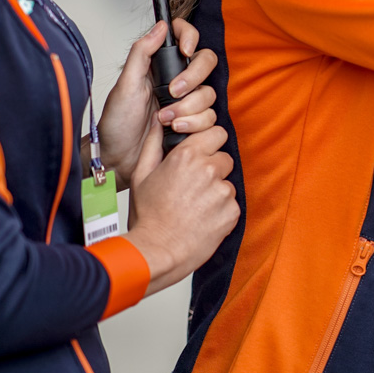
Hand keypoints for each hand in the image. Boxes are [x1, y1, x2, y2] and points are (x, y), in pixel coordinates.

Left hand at [96, 19, 217, 182]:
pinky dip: (194, 124)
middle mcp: (177, 80)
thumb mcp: (125, 85)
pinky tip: (176, 130)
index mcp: (159, 66)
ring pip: (209, 94)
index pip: (185, 37)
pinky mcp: (195, 123)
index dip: (190, 37)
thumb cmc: (117, 124)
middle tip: (173, 92)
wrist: (120, 160)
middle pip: (205, 63)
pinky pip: (211, 117)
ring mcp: (187, 102)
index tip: (185, 51)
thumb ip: (141, 53)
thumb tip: (161, 26)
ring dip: (188, 108)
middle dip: (192, 78)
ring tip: (165, 119)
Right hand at [123, 118, 236, 295]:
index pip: (216, 132)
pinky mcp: (232, 212)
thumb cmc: (147, 216)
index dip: (209, 143)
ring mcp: (222, 191)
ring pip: (227, 182)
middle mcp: (208, 169)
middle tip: (194, 186)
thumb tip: (158, 122)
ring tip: (195, 207)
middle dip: (213, 168)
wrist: (158, 251)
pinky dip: (221, 211)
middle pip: (224, 158)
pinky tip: (202, 219)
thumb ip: (153, 144)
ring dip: (216, 191)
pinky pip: (231, 204)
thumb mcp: (141, 175)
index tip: (202, 153)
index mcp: (187, 156)